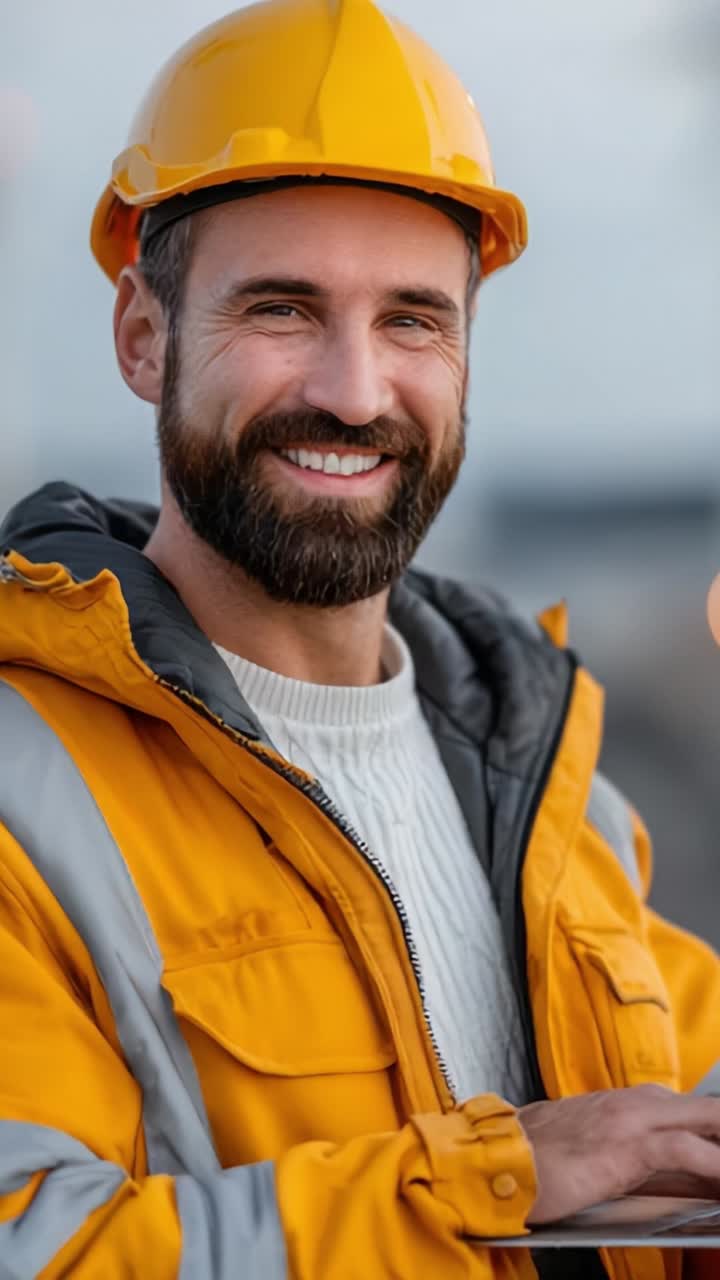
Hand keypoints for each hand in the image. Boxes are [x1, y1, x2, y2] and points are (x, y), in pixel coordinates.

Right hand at [519, 1085, 719, 1224]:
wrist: (491, 1159)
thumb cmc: (524, 1161)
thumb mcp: (574, 1149)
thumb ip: (610, 1153)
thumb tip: (639, 1173)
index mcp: (615, 1104)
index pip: (680, 1110)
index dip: (707, 1128)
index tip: (713, 1147)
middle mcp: (628, 1103)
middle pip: (702, 1109)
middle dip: (719, 1127)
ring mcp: (630, 1119)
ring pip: (705, 1119)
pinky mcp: (627, 1144)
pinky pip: (687, 1150)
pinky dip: (714, 1163)